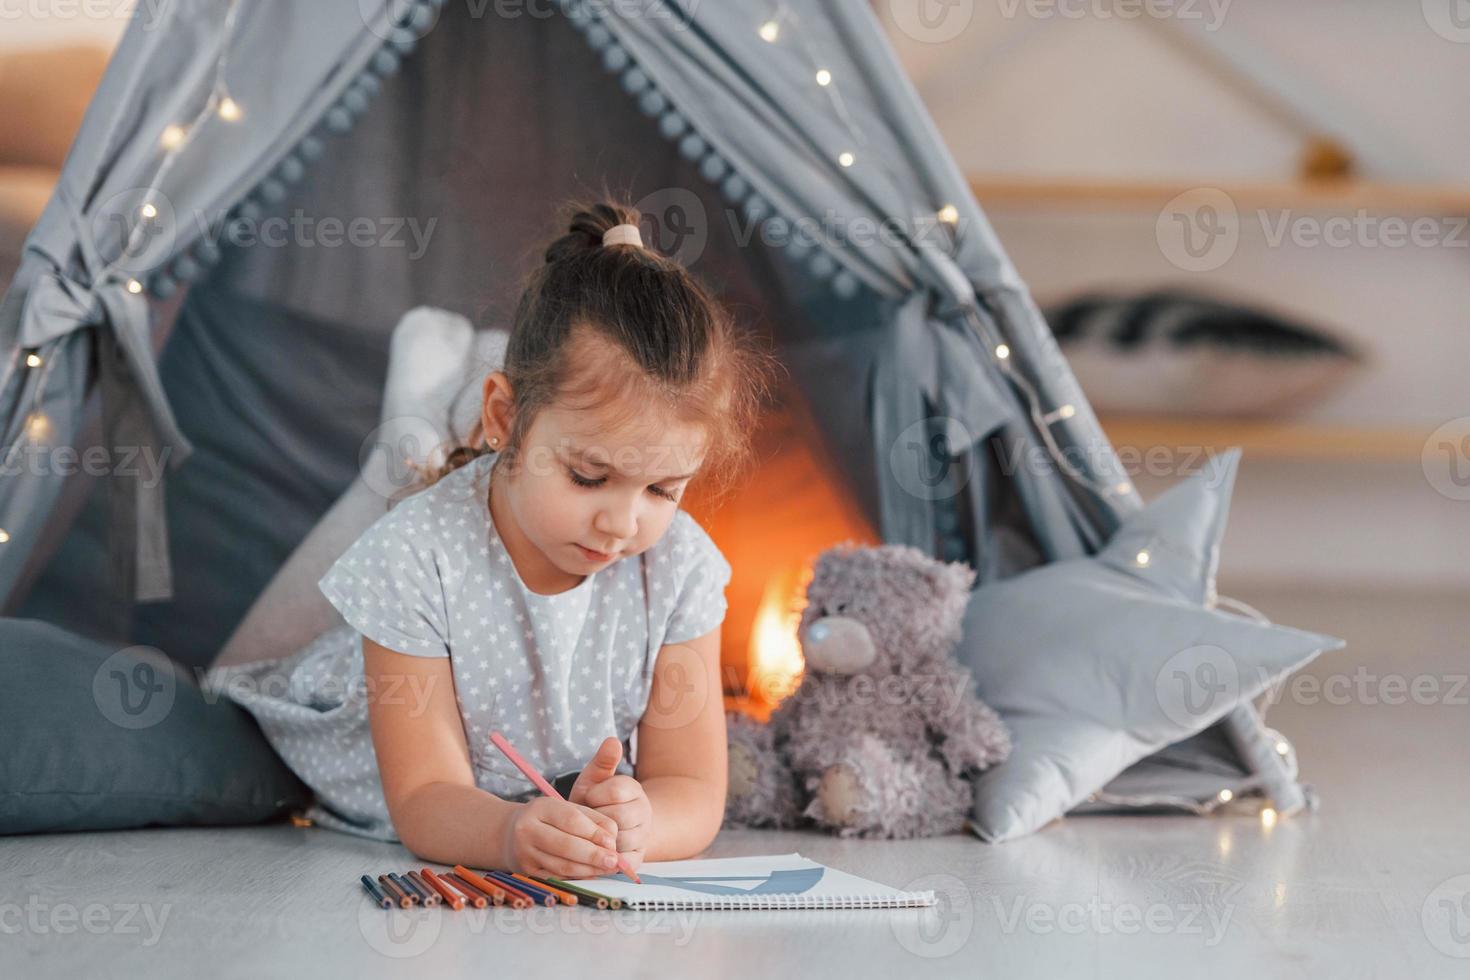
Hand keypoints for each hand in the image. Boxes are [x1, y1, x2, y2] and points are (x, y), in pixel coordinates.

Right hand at [502, 796, 620, 879]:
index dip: (594, 833)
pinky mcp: (526, 872)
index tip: (612, 842)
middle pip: (566, 845)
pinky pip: (556, 877)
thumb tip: (612, 840)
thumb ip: (593, 820)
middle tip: (614, 861)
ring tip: (608, 869)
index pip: (571, 820)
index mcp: (540, 808)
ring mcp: (525, 853)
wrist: (510, 833)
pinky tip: (592, 876)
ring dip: (589, 870)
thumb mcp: (567, 809)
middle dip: (594, 855)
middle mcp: (528, 830)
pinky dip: (577, 878)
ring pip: (562, 865)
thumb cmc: (547, 819)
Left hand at [568, 737, 653, 873]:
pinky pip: (622, 862)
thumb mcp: (595, 780)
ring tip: (589, 834)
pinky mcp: (638, 858)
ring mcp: (643, 836)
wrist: (611, 827)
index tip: (588, 798)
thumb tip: (612, 740)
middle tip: (587, 819)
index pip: (615, 791)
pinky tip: (593, 853)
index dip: (594, 796)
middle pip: (617, 818)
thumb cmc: (596, 802)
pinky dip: (605, 860)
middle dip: (595, 820)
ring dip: (598, 840)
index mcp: (634, 789)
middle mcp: (644, 812)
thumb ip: (602, 762)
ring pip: (618, 841)